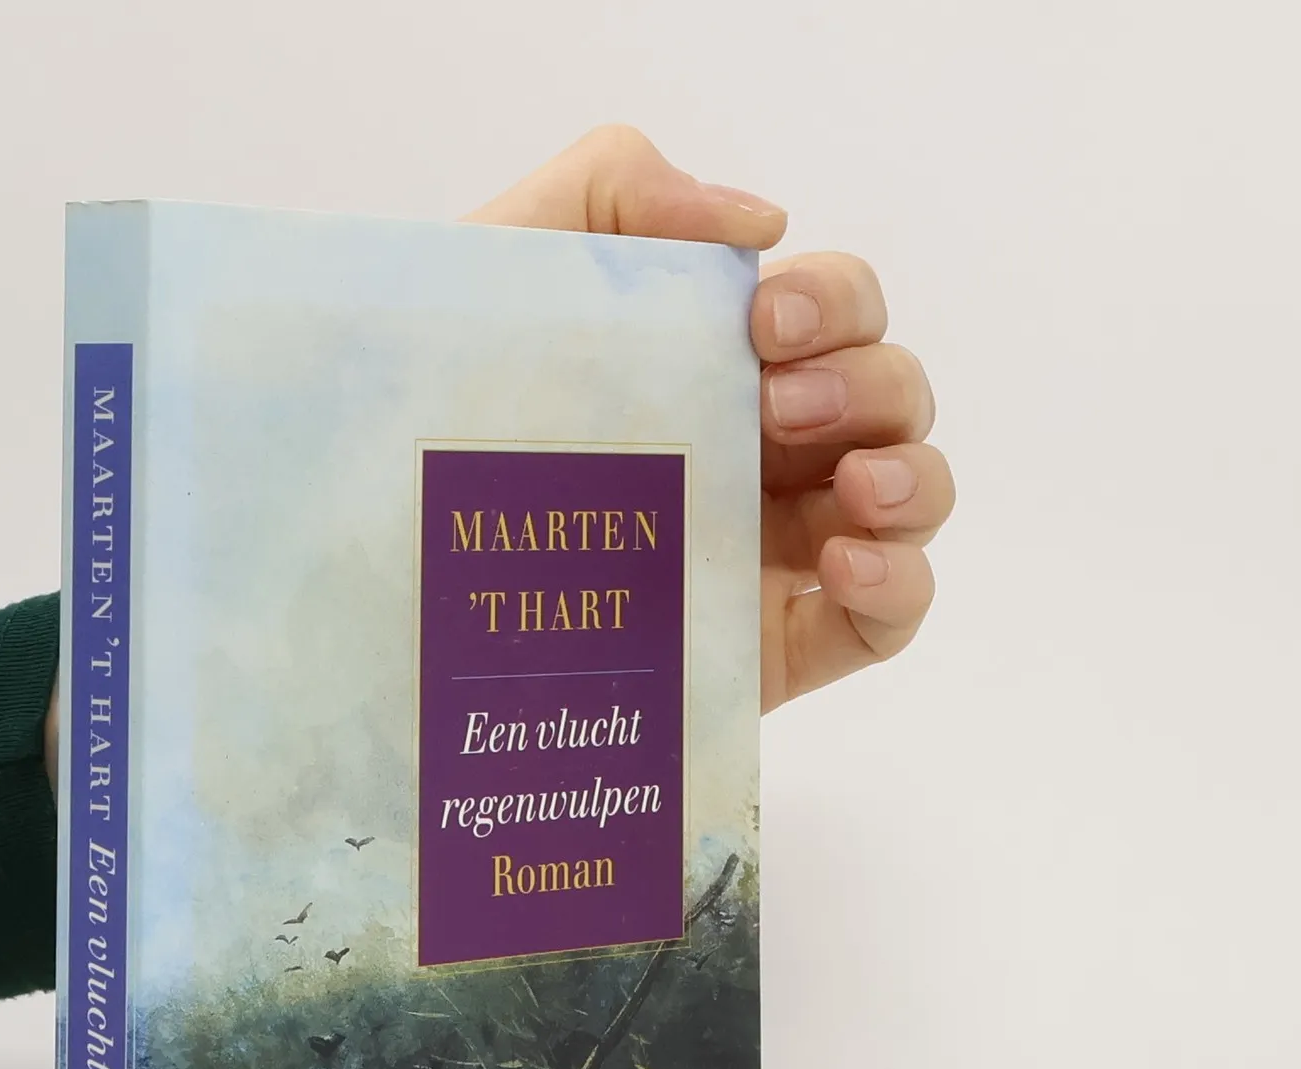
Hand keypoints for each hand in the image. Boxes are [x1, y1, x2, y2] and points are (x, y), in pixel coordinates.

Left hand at [466, 127, 952, 712]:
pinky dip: (901, 582)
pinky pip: (890, 617)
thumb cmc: (439, 408)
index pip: (837, 311)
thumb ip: (616, 188)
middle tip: (773, 407)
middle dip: (863, 383)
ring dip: (911, 476)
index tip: (761, 323)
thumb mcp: (508, 264)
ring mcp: (773, 553)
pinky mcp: (772, 647)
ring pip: (911, 498)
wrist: (390, 562)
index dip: (831, 301)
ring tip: (853, 487)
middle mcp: (761, 453)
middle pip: (890, 395)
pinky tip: (851, 563)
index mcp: (719, 366)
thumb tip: (763, 223)